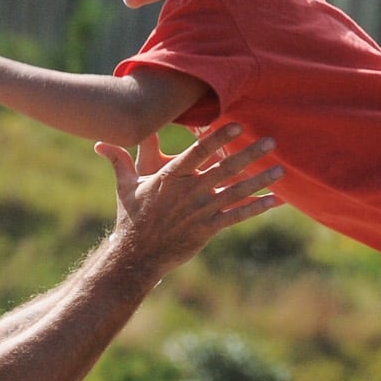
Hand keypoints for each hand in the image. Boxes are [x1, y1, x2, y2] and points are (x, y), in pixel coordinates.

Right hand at [97, 125, 283, 274]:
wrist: (136, 255)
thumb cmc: (131, 217)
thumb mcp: (125, 186)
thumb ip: (119, 160)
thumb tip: (100, 143)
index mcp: (171, 177)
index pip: (198, 152)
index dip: (218, 138)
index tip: (237, 126)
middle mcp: (189, 192)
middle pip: (225, 169)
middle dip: (249, 154)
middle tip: (270, 141)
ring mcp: (200, 211)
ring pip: (236, 192)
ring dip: (260, 180)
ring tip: (281, 170)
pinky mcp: (208, 229)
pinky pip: (236, 217)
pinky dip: (256, 208)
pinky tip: (274, 201)